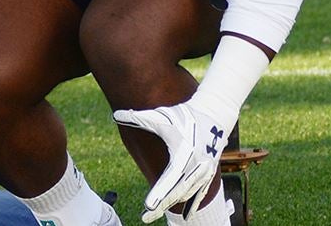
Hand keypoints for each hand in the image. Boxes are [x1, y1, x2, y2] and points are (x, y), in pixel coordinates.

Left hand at [113, 101, 234, 222]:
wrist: (214, 114)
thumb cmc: (185, 115)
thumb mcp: (161, 116)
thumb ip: (138, 119)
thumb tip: (115, 115)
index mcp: (184, 154)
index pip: (169, 179)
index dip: (159, 193)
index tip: (148, 206)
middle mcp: (196, 166)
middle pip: (177, 192)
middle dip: (161, 206)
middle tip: (145, 217)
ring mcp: (204, 172)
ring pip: (187, 194)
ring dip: (172, 204)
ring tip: (154, 212)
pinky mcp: (209, 174)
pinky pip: (200, 194)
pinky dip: (192, 205)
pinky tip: (186, 218)